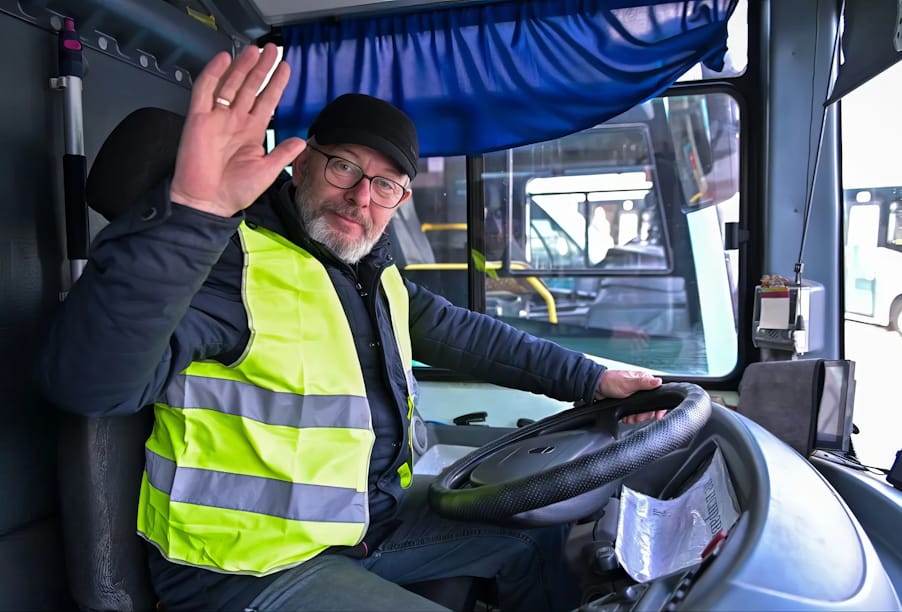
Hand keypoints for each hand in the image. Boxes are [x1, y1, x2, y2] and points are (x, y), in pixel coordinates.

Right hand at [170, 43, 305, 216]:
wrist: (208, 202)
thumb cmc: (234, 191)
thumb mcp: (267, 172)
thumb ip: (283, 154)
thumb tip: (302, 140)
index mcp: (252, 132)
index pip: (267, 100)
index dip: (276, 84)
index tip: (285, 68)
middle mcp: (235, 121)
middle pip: (250, 87)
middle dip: (261, 68)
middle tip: (271, 49)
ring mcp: (217, 118)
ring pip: (231, 83)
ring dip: (242, 66)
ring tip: (254, 50)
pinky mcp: (198, 118)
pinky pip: (205, 90)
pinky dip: (213, 73)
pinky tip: (223, 59)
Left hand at [594, 370, 664, 423]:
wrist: (596, 388)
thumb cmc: (609, 381)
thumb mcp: (628, 383)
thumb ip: (643, 383)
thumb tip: (658, 381)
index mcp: (644, 379)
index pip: (658, 393)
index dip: (658, 406)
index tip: (657, 415)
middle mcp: (641, 387)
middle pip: (651, 405)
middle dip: (645, 414)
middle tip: (638, 417)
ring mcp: (635, 395)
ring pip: (643, 410)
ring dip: (637, 416)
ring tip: (631, 418)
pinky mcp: (629, 402)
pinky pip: (635, 412)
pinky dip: (632, 417)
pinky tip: (627, 417)